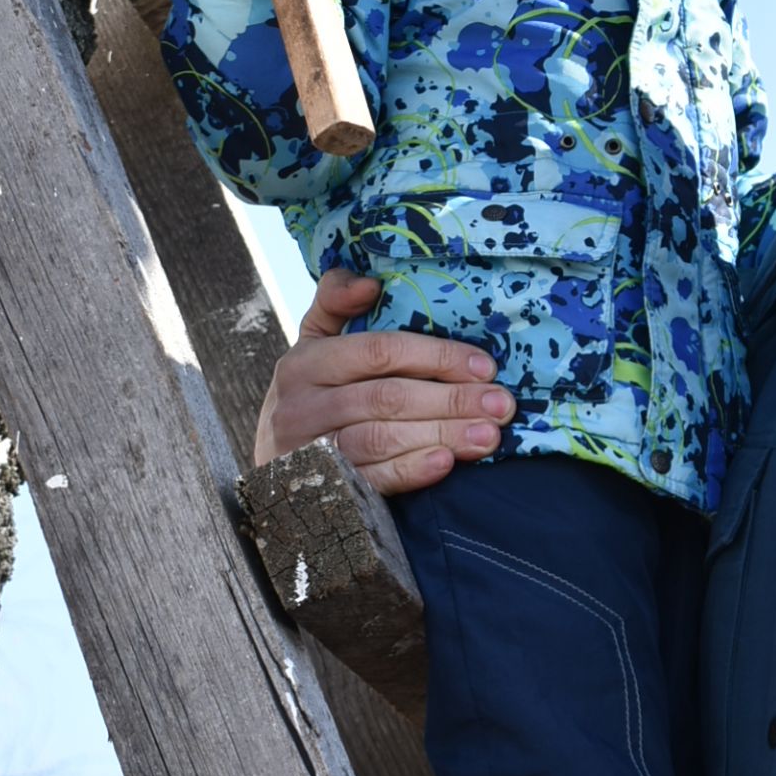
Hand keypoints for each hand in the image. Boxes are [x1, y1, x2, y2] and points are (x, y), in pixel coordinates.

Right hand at [254, 268, 516, 492]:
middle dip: (452, 400)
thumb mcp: (314, 344)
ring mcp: (309, 452)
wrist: (274, 475)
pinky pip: (371, 481)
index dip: (436, 356)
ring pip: (382, 439)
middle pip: (388, 397)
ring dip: (442, 436)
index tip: (485, 366)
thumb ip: (335, 301)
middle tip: (501, 405)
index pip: (380, 351)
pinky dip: (410, 471)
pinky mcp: (321, 491)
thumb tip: (370, 283)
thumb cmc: (312, 395)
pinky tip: (446, 463)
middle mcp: (302, 405)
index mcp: (306, 362)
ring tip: (489, 436)